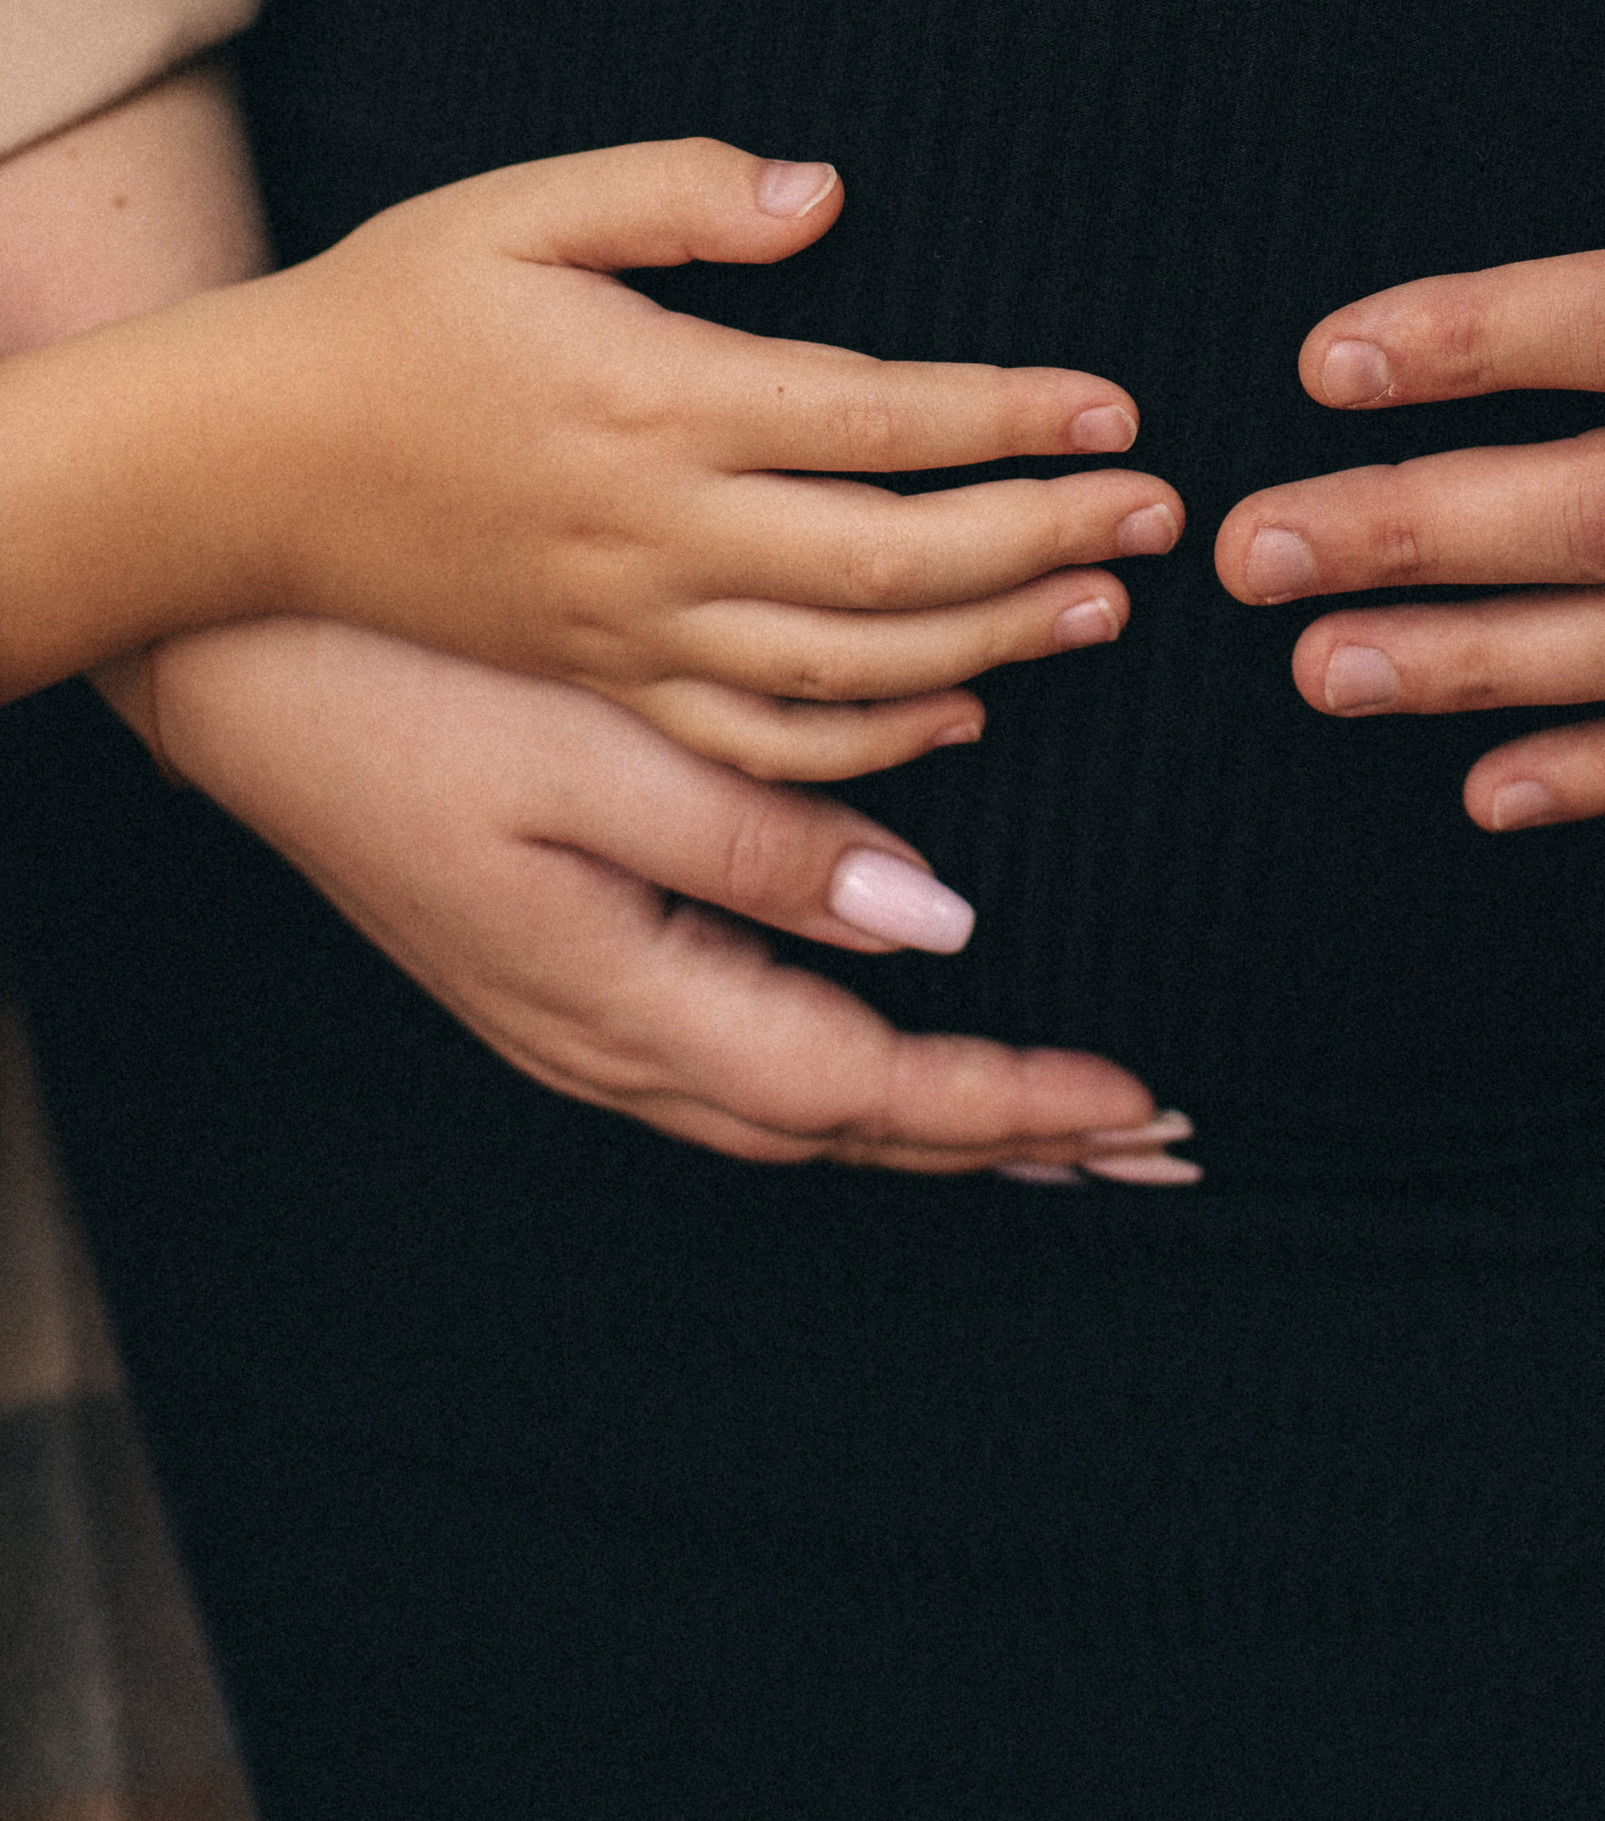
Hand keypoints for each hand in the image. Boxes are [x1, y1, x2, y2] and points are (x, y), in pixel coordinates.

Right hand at [2, 138, 1179, 772]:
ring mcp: (628, 629)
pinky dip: (877, 743)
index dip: (1011, 420)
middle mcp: (654, 534)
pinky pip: (762, 742)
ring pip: (850, 670)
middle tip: (1159, 518)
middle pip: (894, 563)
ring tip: (1102, 607)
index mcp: (652, 403)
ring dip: (995, 645)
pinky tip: (965, 715)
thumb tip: (823, 194)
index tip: (1117, 414)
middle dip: (1044, 539)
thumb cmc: (384, 313)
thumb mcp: (512, 208)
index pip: (877, 420)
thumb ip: (674, 195)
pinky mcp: (601, 687)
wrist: (236, 466)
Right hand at [121, 618, 1193, 1177]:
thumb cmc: (410, 697)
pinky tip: (900, 1044)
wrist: (241, 683)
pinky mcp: (566, 980)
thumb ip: (759, 849)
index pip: (860, 1089)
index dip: (1007, 1104)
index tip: (1134, 1098)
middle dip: (1001, 1137)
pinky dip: (856, 1070)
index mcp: (620, 998)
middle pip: (842, 1126)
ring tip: (1059, 1116)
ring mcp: (577, 1023)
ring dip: (936, 1115)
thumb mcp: (592, 755)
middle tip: (1147, 1135)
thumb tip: (933, 922)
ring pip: (794, 1105)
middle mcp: (605, 1041)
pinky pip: (745, 1063)